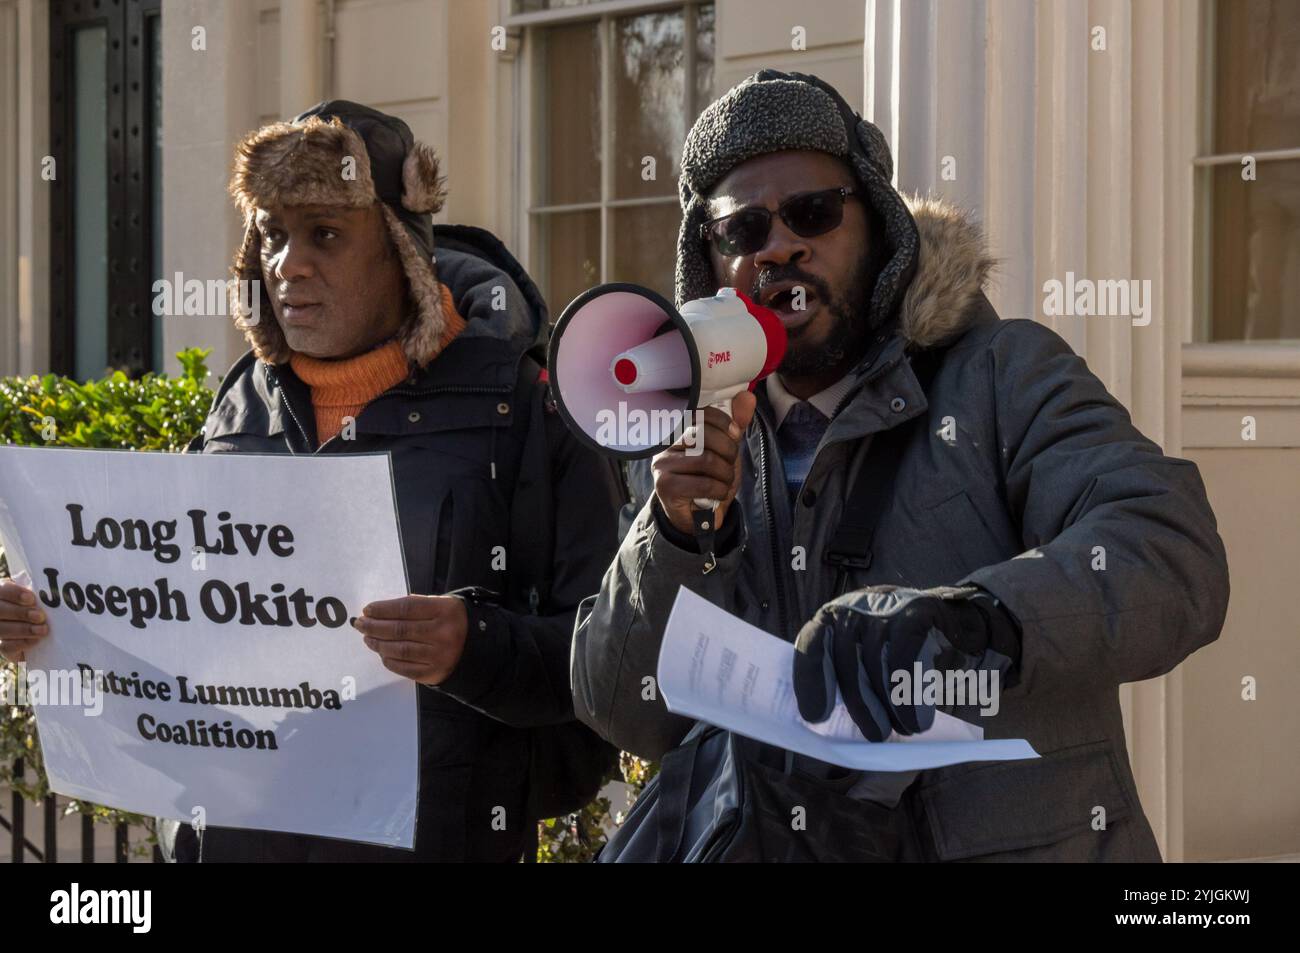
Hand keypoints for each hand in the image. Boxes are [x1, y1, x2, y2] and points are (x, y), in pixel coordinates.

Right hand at [0, 579, 48, 663]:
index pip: (3, 590)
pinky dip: (22, 643)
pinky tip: (36, 640)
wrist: (42, 637)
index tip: (31, 598)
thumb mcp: (41, 601)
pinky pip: (6, 646)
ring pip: (2, 629)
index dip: (14, 593)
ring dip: (24, 629)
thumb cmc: (42, 610)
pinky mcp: (3, 647)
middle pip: (0, 610)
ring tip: (43, 630)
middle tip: (40, 616)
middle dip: (20, 613)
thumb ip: (39, 596)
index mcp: (4, 595)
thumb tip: (52, 593)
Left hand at [353, 594, 468, 684]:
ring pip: (399, 649)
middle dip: (375, 626)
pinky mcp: (434, 673)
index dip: (384, 609)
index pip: (406, 608)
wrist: (478, 650)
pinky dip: (389, 661)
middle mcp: (443, 633)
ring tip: (367, 638)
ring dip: (378, 644)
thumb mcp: (444, 605)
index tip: (368, 609)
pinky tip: (382, 653)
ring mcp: (438, 655)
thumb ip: (418, 605)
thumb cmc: (454, 623)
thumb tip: (382, 611)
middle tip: (360, 624)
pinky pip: (405, 668)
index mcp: (445, 611)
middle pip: (399, 629)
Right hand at [652, 390, 756, 536]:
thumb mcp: (725, 450)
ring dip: (726, 474)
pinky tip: (718, 493)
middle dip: (728, 451)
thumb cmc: (709, 478)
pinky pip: (702, 483)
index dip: (724, 422)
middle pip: (703, 434)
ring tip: (725, 481)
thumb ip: (734, 424)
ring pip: (705, 460)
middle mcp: (665, 443)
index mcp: (678, 429)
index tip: (735, 435)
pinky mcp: (665, 487)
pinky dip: (719, 490)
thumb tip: (747, 397)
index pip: (701, 412)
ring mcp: (662, 464)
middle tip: (730, 464)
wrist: (697, 516)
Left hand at [791, 586, 1018, 740]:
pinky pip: (904, 660)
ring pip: (876, 662)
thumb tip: (825, 722)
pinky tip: (916, 720)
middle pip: (846, 659)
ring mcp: (886, 606)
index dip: (810, 680)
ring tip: (904, 729)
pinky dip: (909, 696)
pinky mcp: (916, 612)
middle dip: (860, 704)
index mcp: (835, 618)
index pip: (811, 643)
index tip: (816, 717)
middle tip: (875, 735)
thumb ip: (846, 678)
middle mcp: (855, 607)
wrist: (961, 626)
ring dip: (890, 704)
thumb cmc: (904, 654)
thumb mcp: (868, 660)